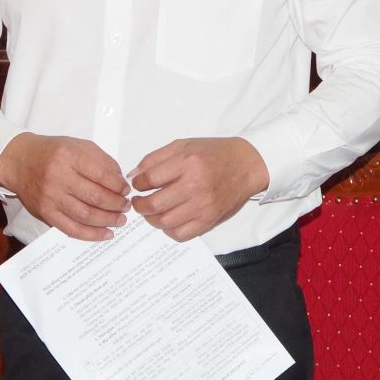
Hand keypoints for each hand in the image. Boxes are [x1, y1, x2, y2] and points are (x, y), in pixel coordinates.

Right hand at [0, 133, 129, 240]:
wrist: (19, 162)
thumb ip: (102, 160)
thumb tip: (120, 182)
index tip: (126, 190)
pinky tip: (105, 234)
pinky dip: (90, 234)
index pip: (101, 174)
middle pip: (95, 197)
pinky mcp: (45, 213)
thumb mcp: (78, 145)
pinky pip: (70, 228)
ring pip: (85, 215)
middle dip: (116, 204)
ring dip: (107, 220)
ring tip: (120, 220)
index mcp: (69, 157)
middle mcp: (58, 178)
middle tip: (126, 206)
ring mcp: (51, 198)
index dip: (118, 186)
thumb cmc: (53, 152)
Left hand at [129, 137, 269, 241]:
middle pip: (154, 204)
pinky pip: (181, 234)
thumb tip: (133, 176)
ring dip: (151, 219)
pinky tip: (169, 219)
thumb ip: (155, 158)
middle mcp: (195, 185)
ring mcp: (203, 206)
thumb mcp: (184, 145)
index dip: (137, 183)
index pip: (150, 178)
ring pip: (164, 222)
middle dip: (139, 205)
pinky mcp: (209, 220)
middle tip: (138, 201)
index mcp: (187, 162)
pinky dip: (169, 230)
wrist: (246, 165)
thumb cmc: (214, 153)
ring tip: (152, 211)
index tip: (138, 184)